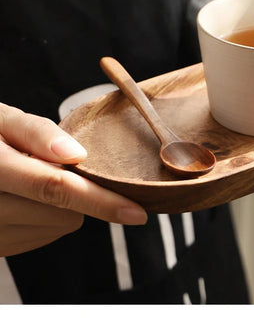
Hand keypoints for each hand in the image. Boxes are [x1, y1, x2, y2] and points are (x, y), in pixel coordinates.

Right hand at [0, 103, 146, 256]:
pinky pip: (41, 236)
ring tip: (31, 179)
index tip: (137, 212)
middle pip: (63, 214)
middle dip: (77, 192)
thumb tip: (76, 155)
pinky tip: (25, 197)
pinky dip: (45, 217)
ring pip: (57, 227)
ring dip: (60, 206)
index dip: (100, 201)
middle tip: (53, 165)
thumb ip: (35, 133)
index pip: (54, 188)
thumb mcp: (1, 119)